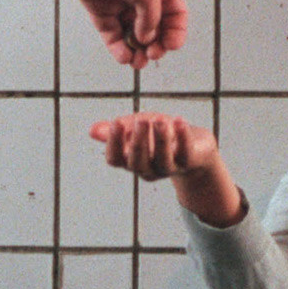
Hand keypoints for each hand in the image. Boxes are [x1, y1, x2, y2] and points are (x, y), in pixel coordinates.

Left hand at [56, 0, 189, 68]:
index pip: (176, 16)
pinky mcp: (101, 10)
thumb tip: (146, 40)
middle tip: (151, 54)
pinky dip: (118, 48)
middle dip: (156, 46)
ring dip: (137, 52)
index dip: (176, 33)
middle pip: (155, 30)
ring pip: (133, 37)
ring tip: (137, 63)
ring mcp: (122, 5)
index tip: (170, 45)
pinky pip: (113, 35)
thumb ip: (150, 17)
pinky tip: (123, 56)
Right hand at [89, 112, 218, 180]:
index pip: (115, 159)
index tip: (116, 123)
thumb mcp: (136, 128)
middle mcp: (148, 168)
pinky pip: (185, 153)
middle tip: (140, 121)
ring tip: (159, 120)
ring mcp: (169, 168)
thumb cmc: (160, 135)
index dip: (113, 143)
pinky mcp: (189, 162)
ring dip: (160, 140)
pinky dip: (183, 137)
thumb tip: (92, 131)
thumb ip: (118, 129)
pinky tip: (179, 120)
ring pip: (162, 160)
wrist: (195, 146)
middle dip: (138, 142)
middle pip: (137, 162)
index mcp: (131, 160)